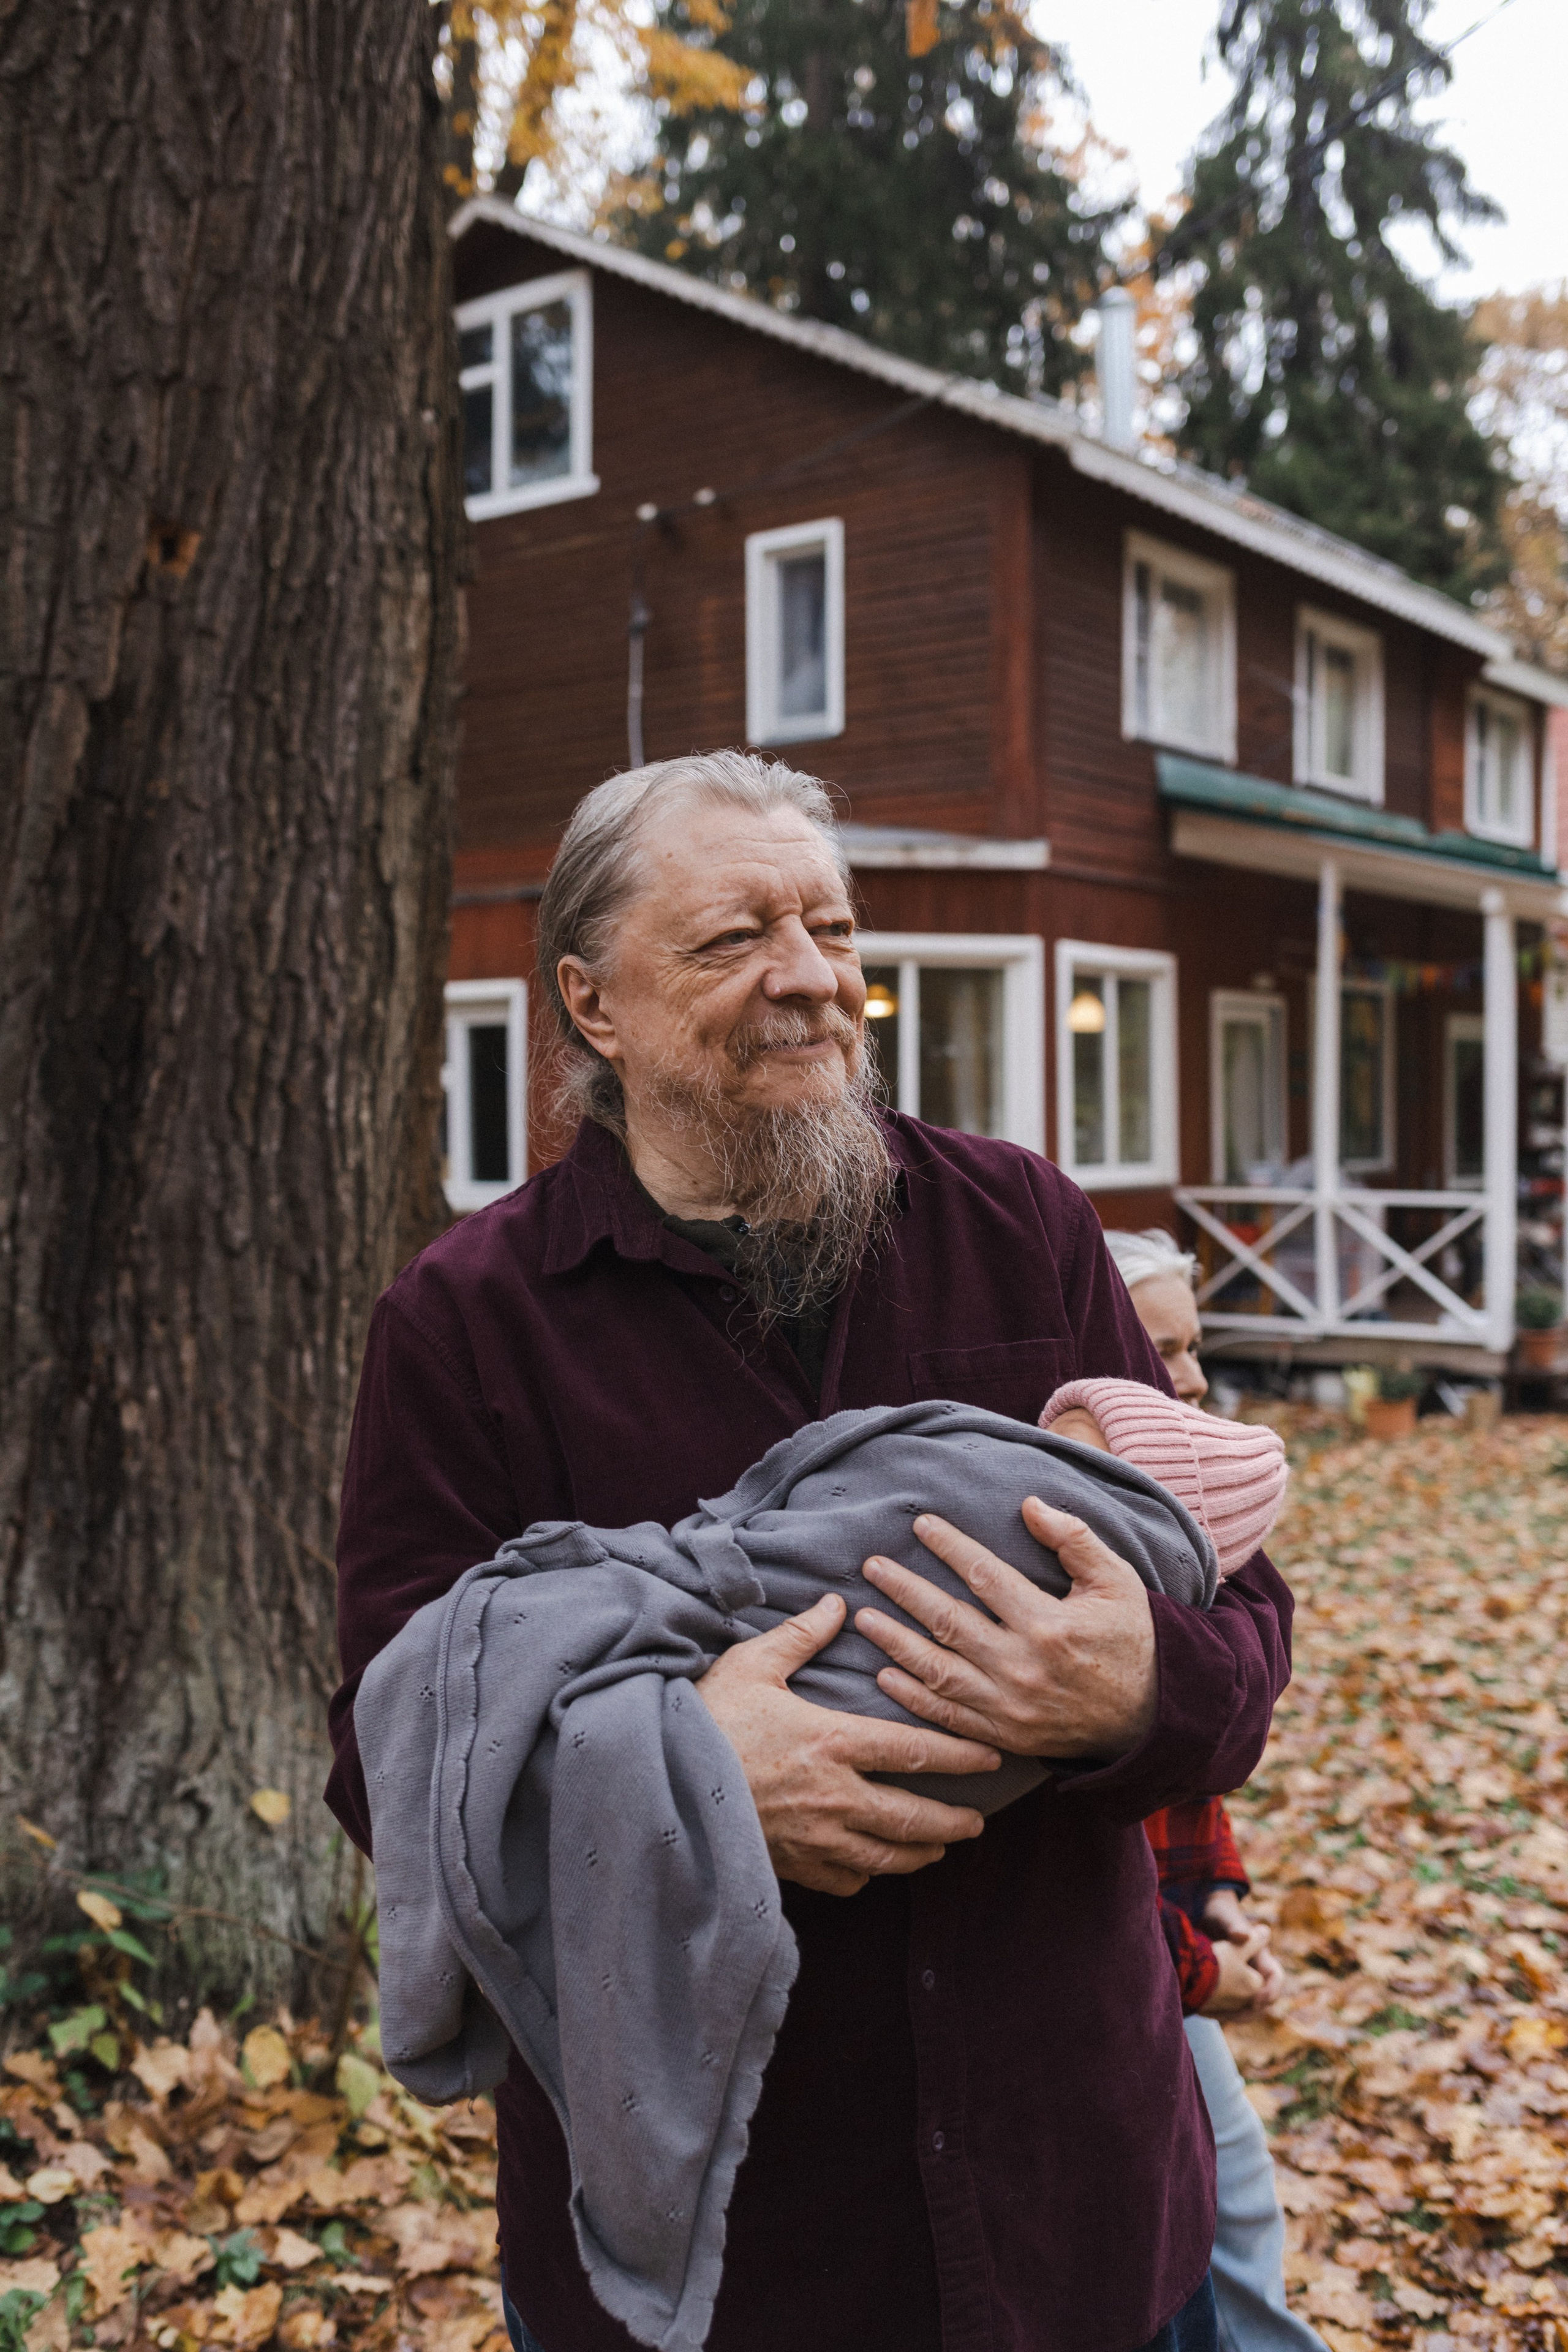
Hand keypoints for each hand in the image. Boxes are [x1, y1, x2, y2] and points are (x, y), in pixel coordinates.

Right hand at [693, 1593, 1000, 1897]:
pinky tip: (870, 1869)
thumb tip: (835, 1603)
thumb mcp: (751, 1665)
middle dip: (952, 1821)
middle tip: (979, 1823)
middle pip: (911, 1816)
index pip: (914, 1751)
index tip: (993, 1756)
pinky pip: (841, 1881)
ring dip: (918, 1853)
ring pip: (884, 1857)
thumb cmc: (705, 1719)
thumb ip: (800, 1636)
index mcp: (832, 1742)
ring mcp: (813, 1837)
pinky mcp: (789, 1865)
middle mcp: (833, 1796)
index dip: (960, 1755)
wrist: (658, 1784)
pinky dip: (863, 1877)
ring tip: (938, 1848)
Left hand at [853, 1498, 1157, 1761]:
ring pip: (938, 1672)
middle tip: (872, 1566)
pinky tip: (884, 1675)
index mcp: (1049, 1625)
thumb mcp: (1116, 1580)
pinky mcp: (1004, 1737)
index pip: (985, 1577)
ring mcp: (1010, 1708)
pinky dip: (912, 1698)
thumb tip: (1029, 1504)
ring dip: (896, 1643)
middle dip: (905, 1591)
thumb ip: (1074, 1539)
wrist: (1152, 1716)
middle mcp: (1023, 1668)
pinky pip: (948, 1717)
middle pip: (948, 1622)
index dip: (949, 1547)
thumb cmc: (1132, 1638)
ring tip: (864, 1616)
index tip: (921, 1524)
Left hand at [1204, 1889, 1284, 2007]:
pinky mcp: (1232, 1983)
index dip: (1270, 1991)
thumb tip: (1243, 1935)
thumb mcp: (1223, 1917)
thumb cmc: (1219, 1913)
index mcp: (1261, 1954)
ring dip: (1241, 2013)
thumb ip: (1233, 1925)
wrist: (1207, 1914)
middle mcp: (1256, 1968)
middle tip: (1235, 2016)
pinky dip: (1227, 2010)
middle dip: (1254, 2009)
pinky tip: (1210, 2013)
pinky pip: (1235, 2003)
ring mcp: (1245, 1977)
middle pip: (1266, 1997)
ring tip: (1222, 2018)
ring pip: (1251, 2004)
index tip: (1255, 2000)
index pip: (1276, 1977)